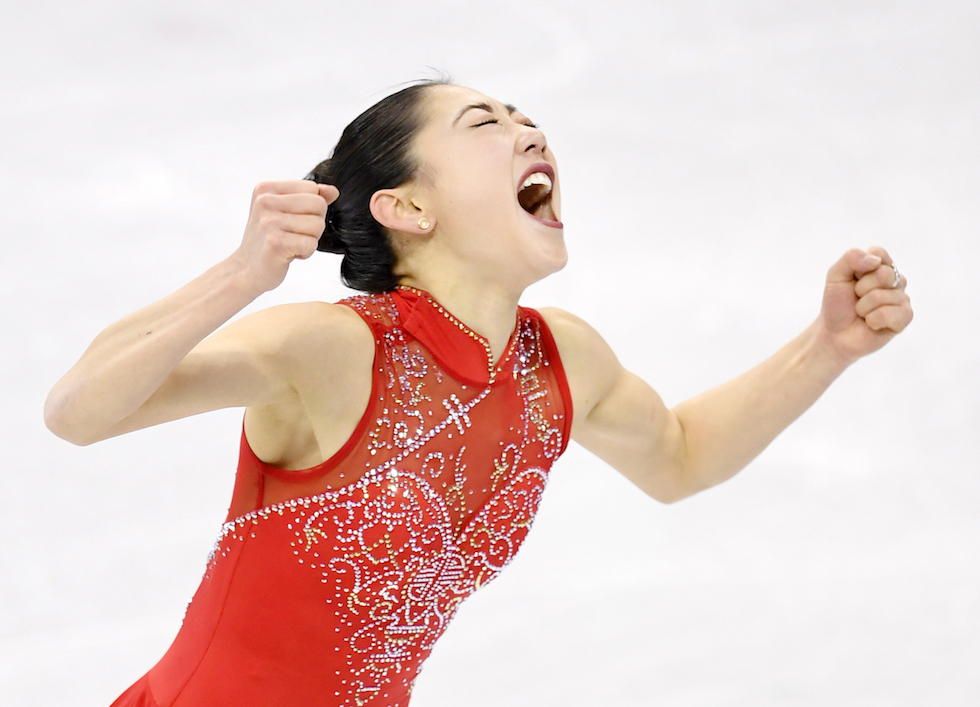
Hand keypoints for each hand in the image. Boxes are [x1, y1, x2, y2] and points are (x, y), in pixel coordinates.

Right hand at [233, 180, 339, 294]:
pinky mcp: (276, 243)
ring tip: (290, 244)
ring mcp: (269, 222)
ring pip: (318, 225)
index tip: (291, 221)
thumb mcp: (284, 211)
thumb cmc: (267, 240)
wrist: (246, 269)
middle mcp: (265, 202)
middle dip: (314, 224)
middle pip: (319, 205)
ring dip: (309, 240)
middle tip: (293, 235)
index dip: (311, 208)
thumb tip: (333, 191)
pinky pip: (311, 244)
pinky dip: (305, 253)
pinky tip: (289, 254)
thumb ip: (308, 198)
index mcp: (266, 189)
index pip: (312, 188)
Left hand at [818, 246, 912, 364]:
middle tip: (856, 298)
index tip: (852, 279)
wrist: (834, 333)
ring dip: (863, 308)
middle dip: (861, 289)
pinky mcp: (905, 318)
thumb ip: (851, 258)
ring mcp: (902, 298)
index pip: (879, 253)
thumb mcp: (836, 276)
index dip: (860, 268)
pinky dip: (873, 320)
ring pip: (882, 296)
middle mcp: (895, 280)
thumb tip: (876, 261)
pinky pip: (889, 314)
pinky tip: (871, 324)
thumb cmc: (837, 303)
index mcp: (880, 266)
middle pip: (883, 274)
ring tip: (862, 313)